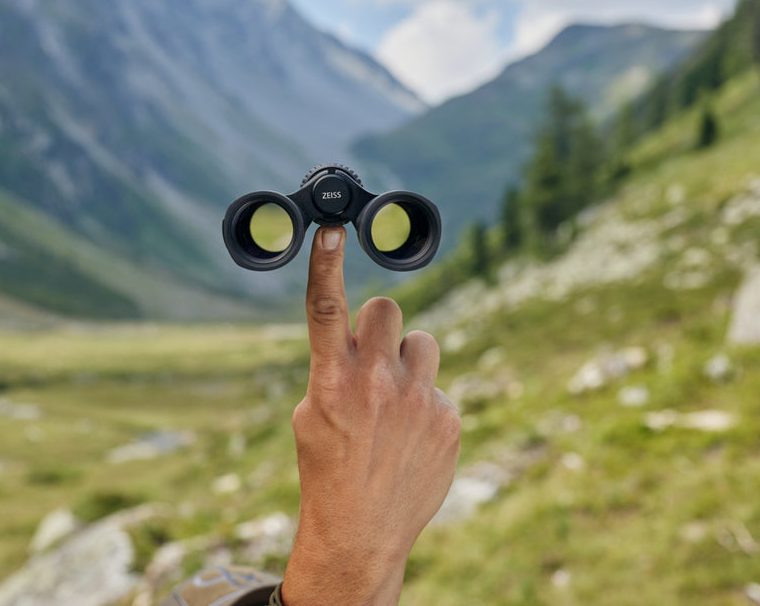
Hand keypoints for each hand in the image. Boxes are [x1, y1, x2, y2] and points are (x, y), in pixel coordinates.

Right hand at [281, 226, 460, 605]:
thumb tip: (358, 340)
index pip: (326, 308)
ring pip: (423, 341)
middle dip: (379, 325)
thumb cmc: (326, 467)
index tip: (330, 229)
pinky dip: (425, 402)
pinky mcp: (449, 419)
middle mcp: (377, 383)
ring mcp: (419, 401)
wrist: (361, 531)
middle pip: (387, 308)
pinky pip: (438, 385)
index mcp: (332, 379)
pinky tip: (410, 435)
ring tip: (395, 398)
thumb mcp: (310, 413)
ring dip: (408, 360)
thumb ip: (332, 368)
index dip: (325, 263)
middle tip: (372, 355)